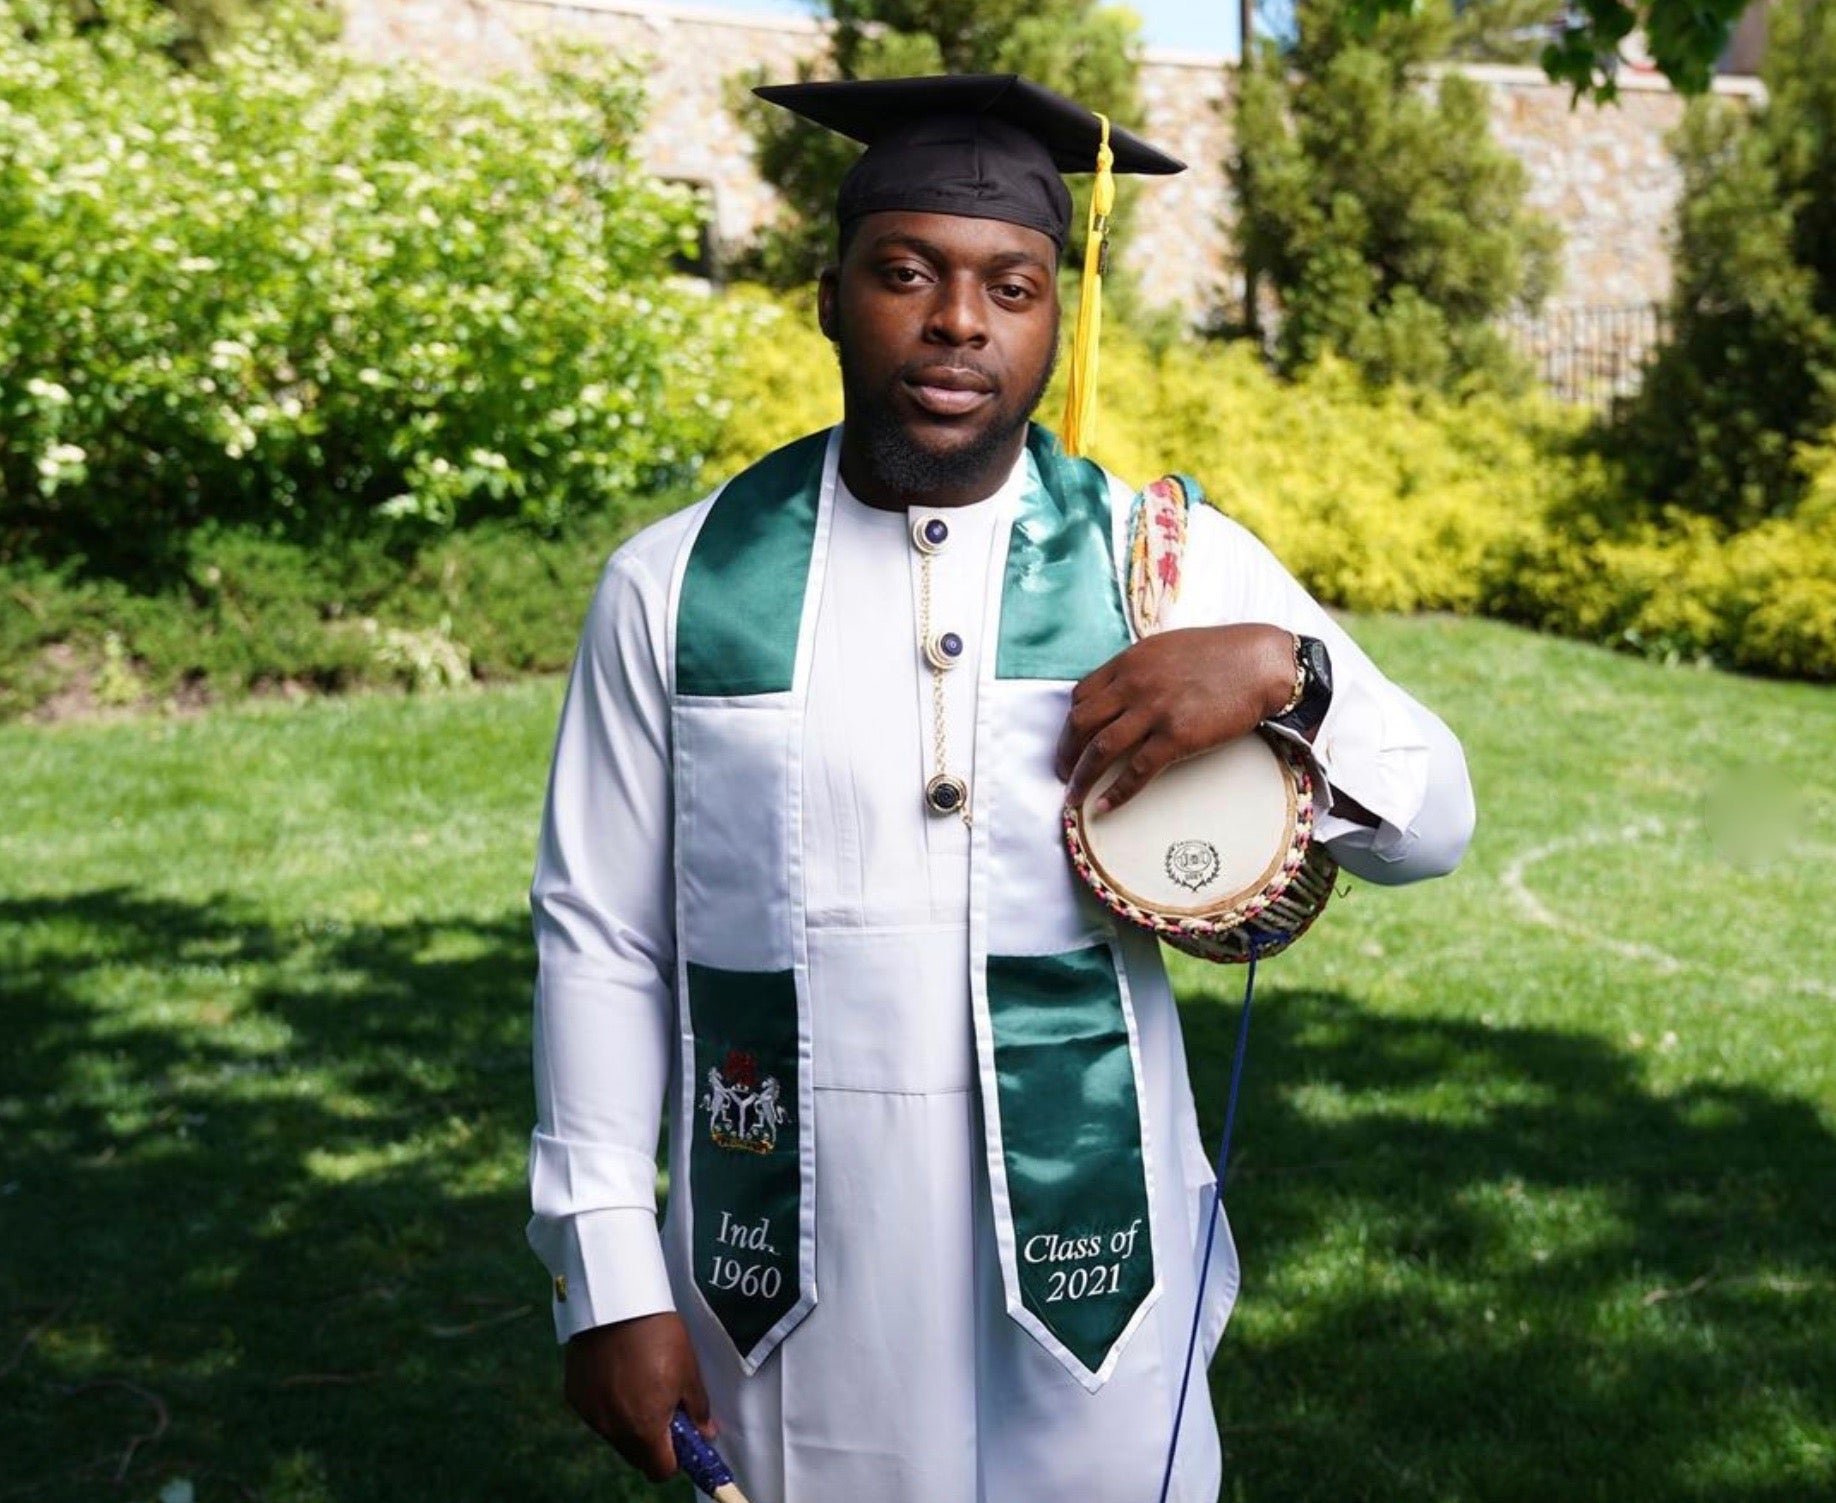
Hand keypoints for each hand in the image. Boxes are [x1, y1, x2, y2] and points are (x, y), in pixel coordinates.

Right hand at [563, 1311, 712, 1481]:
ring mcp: (590, 1414)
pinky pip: (596, 1414)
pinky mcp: (574, 1396)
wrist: (615, 1302)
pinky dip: (608, 1405)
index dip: (675, 1458)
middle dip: (652, 1441)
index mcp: (644, 1428)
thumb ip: (697, 1409)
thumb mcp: (688, 1371)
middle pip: (636, 1455)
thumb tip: (706, 1433)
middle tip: (663, 1408)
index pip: (660, 1470)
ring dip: (628, 1423)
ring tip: (638, 1383)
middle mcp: (613, 1429)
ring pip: (614, 1435)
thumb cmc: (658, 1334)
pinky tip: (616, 1374)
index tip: (682, 1437)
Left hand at [1055, 624, 1296, 814]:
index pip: (1081, 695)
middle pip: (1080, 723)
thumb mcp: (1168, 649)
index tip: (1069, 740)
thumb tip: (1123, 694)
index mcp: (1129, 662)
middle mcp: (1133, 685)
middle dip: (1064, 752)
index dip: (1070, 722)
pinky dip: (1116, 793)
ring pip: (1099, 749)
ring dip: (1080, 777)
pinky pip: (1136, 771)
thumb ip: (1141, 670)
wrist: (1261, 663)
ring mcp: (1153, 711)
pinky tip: (1104, 807)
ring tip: (1072, 797)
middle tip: (1062, 773)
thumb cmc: (1221, 654)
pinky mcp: (1176, 737)